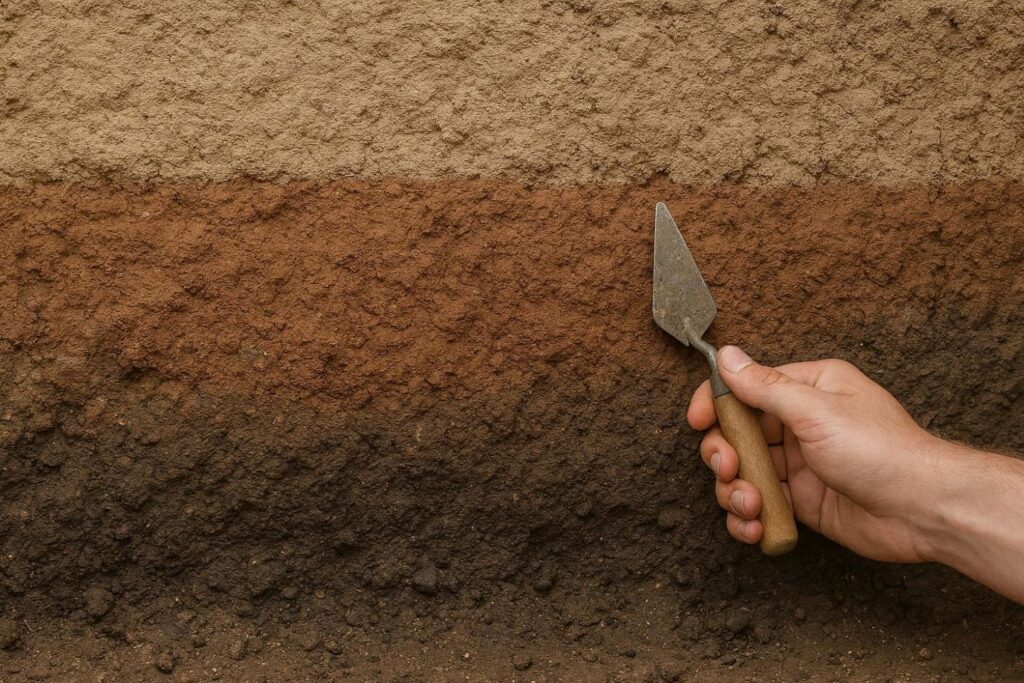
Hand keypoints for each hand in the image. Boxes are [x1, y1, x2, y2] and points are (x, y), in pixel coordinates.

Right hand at [687, 346, 940, 562]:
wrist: (923, 510)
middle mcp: (799, 424)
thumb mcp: (816, 411)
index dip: (714, 403)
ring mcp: (798, 464)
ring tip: (751, 506)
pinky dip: (747, 518)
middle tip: (730, 470)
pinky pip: (758, 505)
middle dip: (724, 455)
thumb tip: (726, 356)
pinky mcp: (799, 501)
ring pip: (742, 473)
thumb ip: (765, 386)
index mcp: (807, 389)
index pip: (745, 387)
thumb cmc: (881, 452)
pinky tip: (754, 527)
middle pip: (736, 433)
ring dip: (734, 493)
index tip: (696, 421)